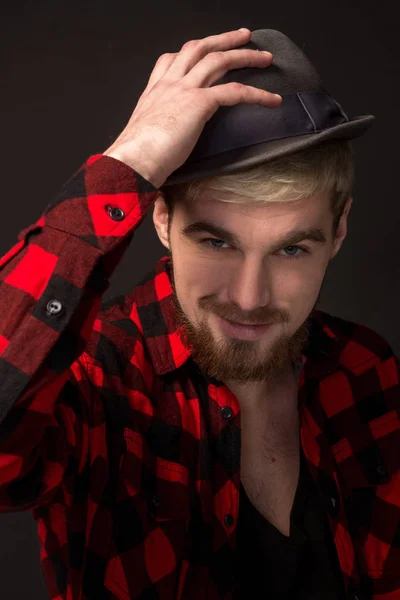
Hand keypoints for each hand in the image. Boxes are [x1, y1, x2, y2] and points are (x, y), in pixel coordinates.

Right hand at [103, 28, 281, 187]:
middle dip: (224, 40)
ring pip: (219, 60)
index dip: (190, 51)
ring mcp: (183, 90)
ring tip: (264, 58)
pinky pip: (235, 92)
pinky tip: (272, 100)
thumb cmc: (135, 158)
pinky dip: (257, 94)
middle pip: (200, 49)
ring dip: (245, 56)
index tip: (203, 49)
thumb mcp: (144, 137)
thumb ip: (157, 131)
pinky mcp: (199, 103)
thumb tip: (163, 145)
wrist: (132, 161)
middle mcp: (168, 84)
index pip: (171, 60)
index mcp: (154, 92)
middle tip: (243, 37)